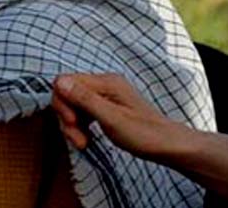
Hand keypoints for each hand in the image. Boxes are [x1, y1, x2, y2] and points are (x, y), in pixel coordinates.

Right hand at [51, 73, 184, 159]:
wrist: (168, 146)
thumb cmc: (145, 134)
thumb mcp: (111, 119)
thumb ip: (85, 99)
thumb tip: (59, 81)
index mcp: (106, 82)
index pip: (65, 81)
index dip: (62, 103)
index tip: (72, 123)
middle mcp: (104, 84)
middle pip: (67, 94)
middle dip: (66, 117)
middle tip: (78, 139)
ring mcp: (105, 95)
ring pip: (72, 105)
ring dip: (72, 125)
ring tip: (83, 143)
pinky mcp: (106, 106)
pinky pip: (82, 112)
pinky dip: (79, 126)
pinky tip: (86, 138)